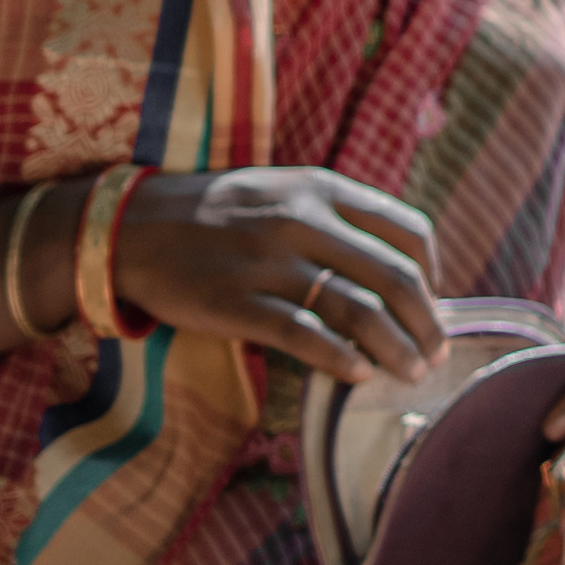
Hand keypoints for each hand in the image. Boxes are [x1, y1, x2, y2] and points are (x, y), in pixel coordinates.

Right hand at [97, 168, 452, 384]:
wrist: (126, 227)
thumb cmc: (216, 215)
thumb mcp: (282, 191)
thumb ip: (336, 216)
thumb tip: (396, 263)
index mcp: (321, 190)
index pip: (408, 230)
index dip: (433, 272)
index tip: (435, 301)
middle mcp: (302, 221)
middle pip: (393, 276)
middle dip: (427, 320)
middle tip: (437, 350)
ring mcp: (267, 263)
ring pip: (358, 310)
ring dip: (396, 348)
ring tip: (411, 372)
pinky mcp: (235, 303)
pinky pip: (304, 335)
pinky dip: (339, 359)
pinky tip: (357, 375)